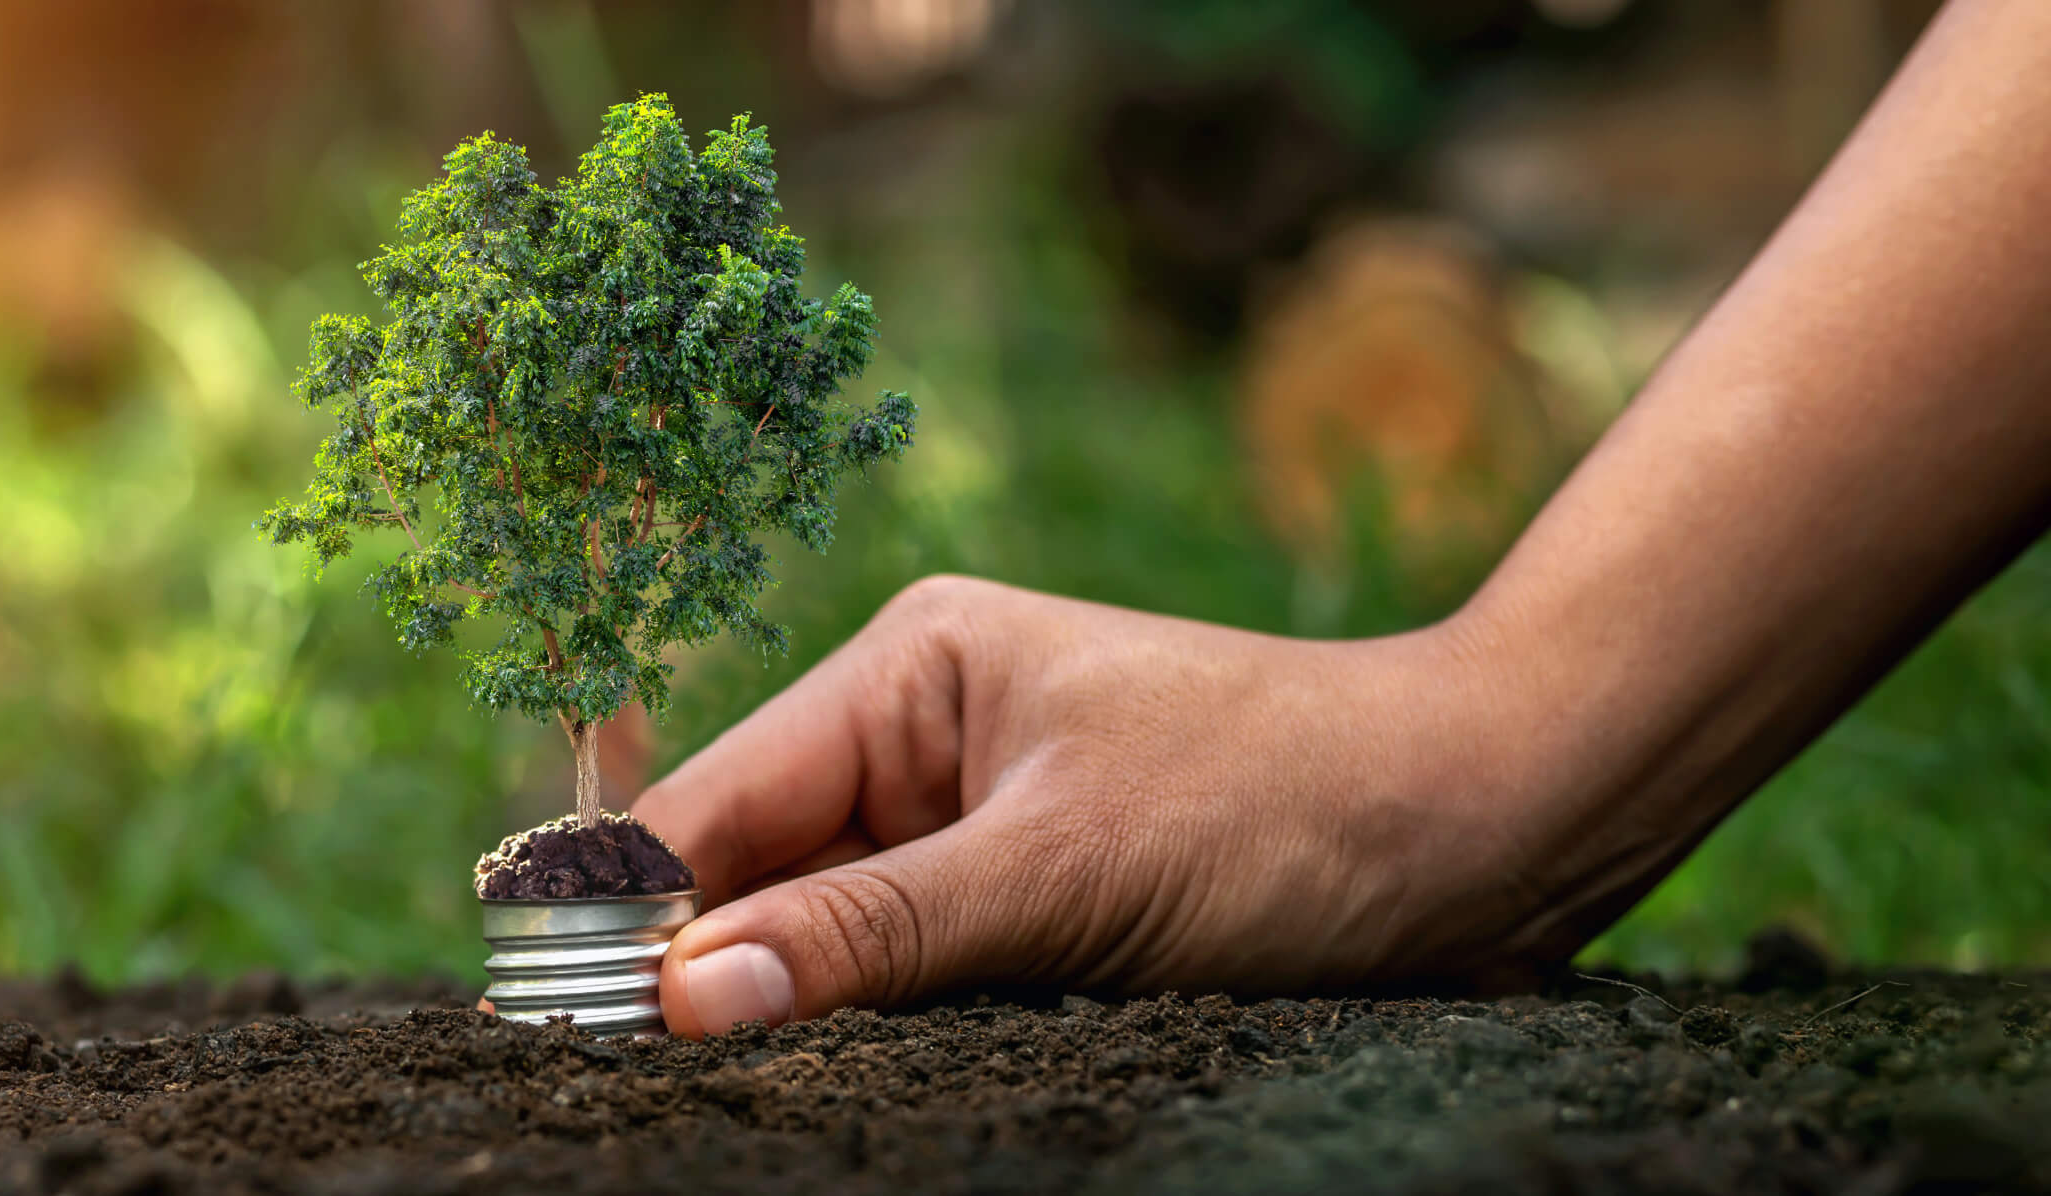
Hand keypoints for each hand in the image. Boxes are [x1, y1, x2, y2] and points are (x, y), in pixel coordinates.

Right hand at [635, 575, 1586, 1035]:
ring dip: (801, 1016)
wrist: (1492, 825)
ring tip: (727, 1092)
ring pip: (832, 944)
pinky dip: (887, 1033)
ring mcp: (986, 829)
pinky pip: (919, 981)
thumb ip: (871, 936)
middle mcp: (930, 739)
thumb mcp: (1069, 871)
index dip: (628, 918)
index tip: (558, 1032)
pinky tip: (850, 1084)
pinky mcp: (1043, 908)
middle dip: (709, 978)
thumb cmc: (1293, 805)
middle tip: (636, 1092)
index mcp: (913, 671)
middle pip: (759, 878)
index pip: (717, 803)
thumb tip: (682, 998)